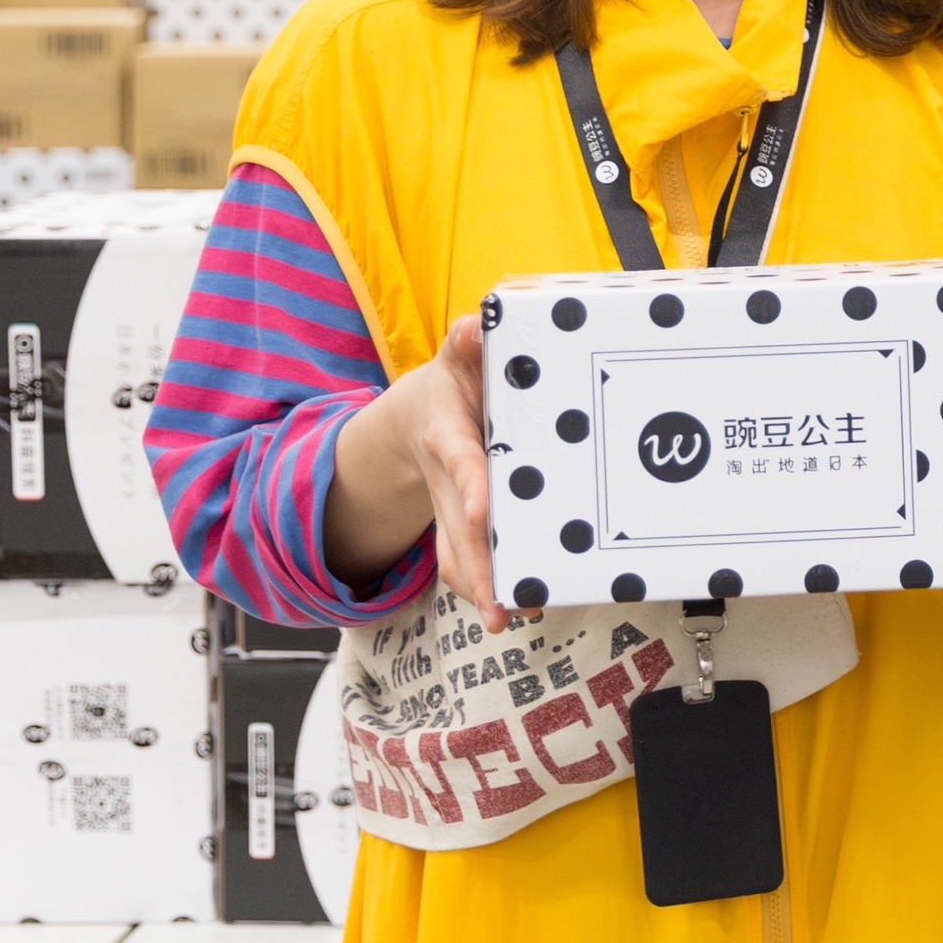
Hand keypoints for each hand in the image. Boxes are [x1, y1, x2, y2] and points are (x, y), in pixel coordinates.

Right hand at [326, 313, 513, 633]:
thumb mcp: (458, 354)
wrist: (422, 416)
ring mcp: (453, 507)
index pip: (460, 462)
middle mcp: (447, 479)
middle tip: (498, 603)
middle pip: (457, 529)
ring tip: (507, 617)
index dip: (471, 486)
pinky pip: (467, 561)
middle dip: (475, 567)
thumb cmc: (456, 382)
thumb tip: (476, 324)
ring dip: (479, 588)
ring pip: (457, 555)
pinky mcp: (465, 525)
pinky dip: (486, 587)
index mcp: (448, 435)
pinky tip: (520, 606)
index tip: (482, 512)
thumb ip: (466, 340)